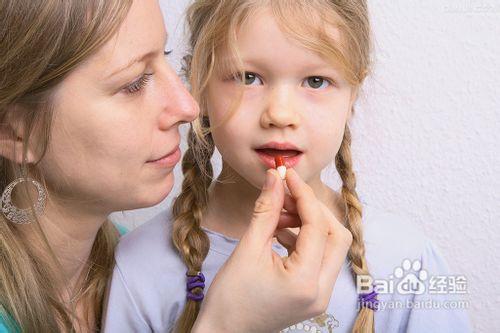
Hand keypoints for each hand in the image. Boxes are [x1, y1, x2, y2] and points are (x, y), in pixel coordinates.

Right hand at [192, 168, 351, 332]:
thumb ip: (266, 211)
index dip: (303, 195)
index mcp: (305, 282)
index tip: (286, 176)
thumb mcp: (247, 249)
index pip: (317, 227)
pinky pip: (319, 259)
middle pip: (336, 236)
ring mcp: (320, 296)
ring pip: (331, 247)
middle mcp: (321, 292)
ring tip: (279, 214)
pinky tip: (280, 231)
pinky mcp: (313, 295)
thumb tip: (275, 178)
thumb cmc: (230, 298)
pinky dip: (304, 240)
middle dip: (313, 210)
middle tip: (286, 194)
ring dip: (309, 224)